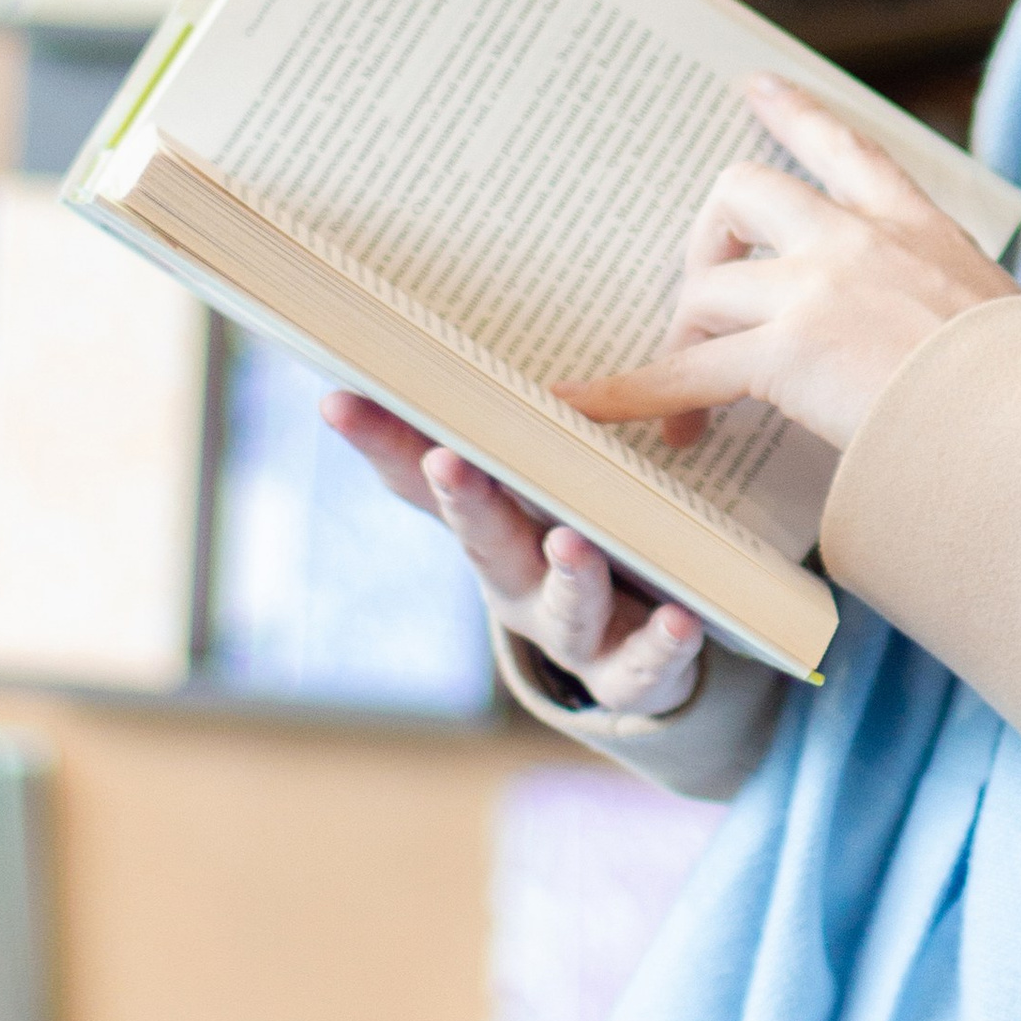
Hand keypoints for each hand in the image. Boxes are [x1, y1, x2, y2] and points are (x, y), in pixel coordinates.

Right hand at [319, 392, 706, 716]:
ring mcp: (575, 634)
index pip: (421, 482)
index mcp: (488, 530)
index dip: (383, 443)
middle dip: (466, 500)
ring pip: (566, 607)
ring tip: (570, 543)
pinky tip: (680, 620)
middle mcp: (519, 584)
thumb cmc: (572, 552)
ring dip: (567, 574)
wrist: (634, 662)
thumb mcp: (532, 496)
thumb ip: (500, 434)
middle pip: (485, 542)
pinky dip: (662, 641)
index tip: (340, 399)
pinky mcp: (633, 674)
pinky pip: (646, 662)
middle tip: (445, 459)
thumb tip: (439, 346)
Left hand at [556, 73, 1020, 452]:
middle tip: (704, 306)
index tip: (753, 88)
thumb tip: (922, 346)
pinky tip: (579, 399)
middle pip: (739, 195)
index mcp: (915, 226)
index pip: (844, 147)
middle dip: (706, 243)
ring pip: (706, 288)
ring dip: (685, 342)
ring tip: (689, 410)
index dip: (792, 115)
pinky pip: (681, 371)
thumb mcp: (995, 314)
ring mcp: (816, 290)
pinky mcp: (784, 354)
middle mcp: (857, 240)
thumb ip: (941, 307)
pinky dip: (624, 389)